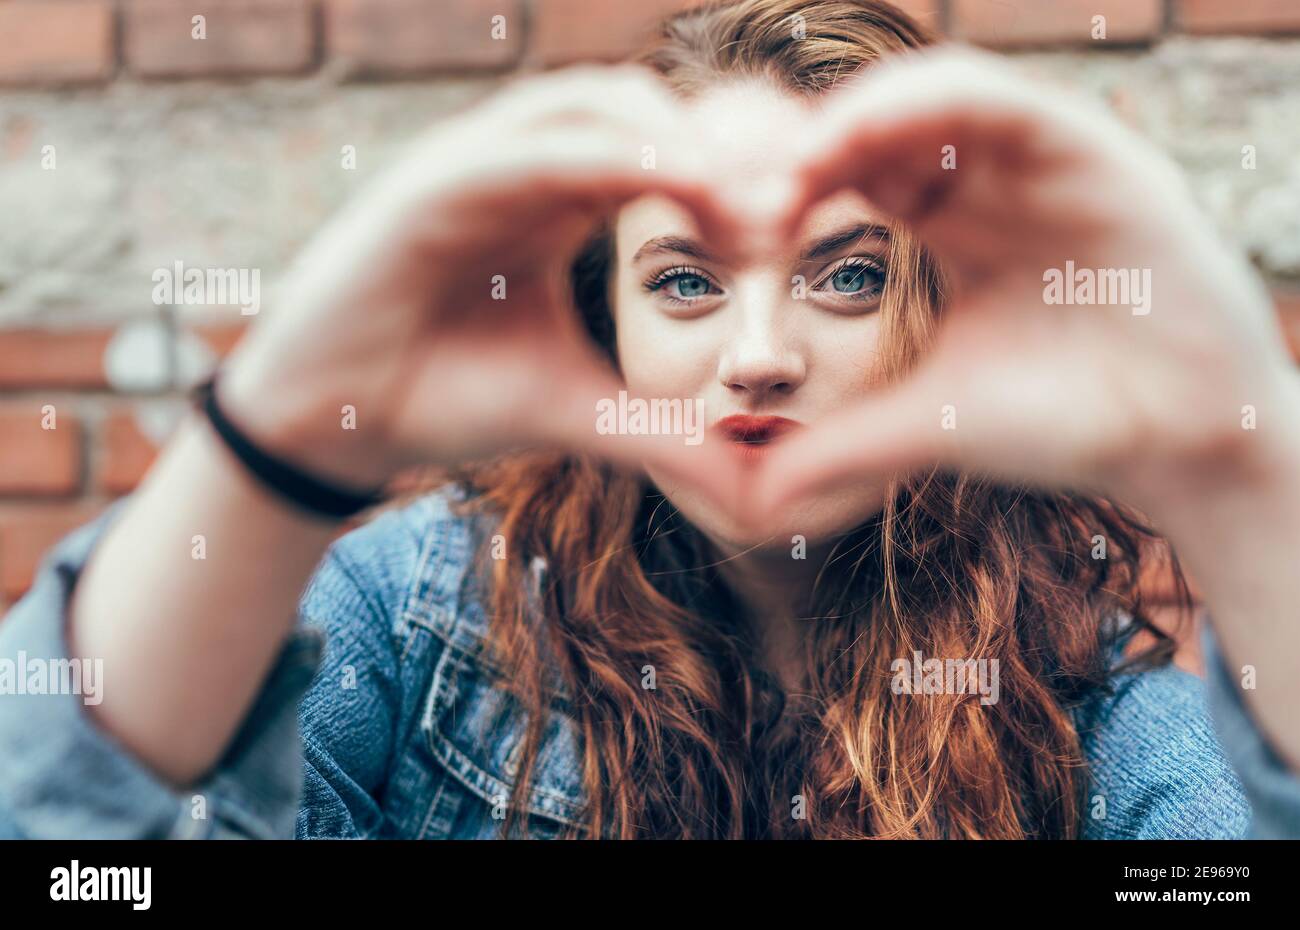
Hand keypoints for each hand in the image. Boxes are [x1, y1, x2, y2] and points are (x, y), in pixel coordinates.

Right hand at [216, 65, 752, 498]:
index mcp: (558, 203)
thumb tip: (744, 483)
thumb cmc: (446, 398)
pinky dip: (598, 155)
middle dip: (720, 146)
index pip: (662, 153)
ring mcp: (473, 167)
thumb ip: (655, 428)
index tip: (797, 221)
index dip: (733, 176)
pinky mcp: (427, 185)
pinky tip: (666, 178)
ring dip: (672, 140)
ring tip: (744, 195)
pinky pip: (524, 151)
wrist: (336, 426)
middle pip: (641, 110)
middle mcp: (522, 169)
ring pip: (588, 109)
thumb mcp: (573, 406)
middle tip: (790, 202)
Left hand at [752, 49, 1295, 519]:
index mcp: (953, 224)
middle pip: (882, 122)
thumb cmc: (1062, 424)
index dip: (792, 187)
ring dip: (852, 119)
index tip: (741, 230)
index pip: (856, 170)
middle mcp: (993, 179)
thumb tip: (754, 496)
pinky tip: (856, 140)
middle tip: (749, 193)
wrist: (1179, 444)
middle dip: (809, 146)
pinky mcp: (1091, 151)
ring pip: (931, 94)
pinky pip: (995, 100)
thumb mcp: (926, 425)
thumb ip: (839, 447)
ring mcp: (1041, 159)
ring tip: (793, 169)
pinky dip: (921, 104)